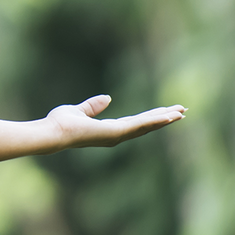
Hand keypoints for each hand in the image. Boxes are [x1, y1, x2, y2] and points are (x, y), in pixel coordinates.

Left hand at [46, 95, 185, 149]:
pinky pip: (139, 125)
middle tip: (182, 111)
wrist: (52, 132)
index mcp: (108, 130)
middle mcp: (115, 135)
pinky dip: (154, 121)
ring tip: (182, 112)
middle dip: (164, 118)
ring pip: (146, 126)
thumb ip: (93, 106)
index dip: (151, 117)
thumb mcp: (79, 110)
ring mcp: (116, 136)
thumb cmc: (60, 124)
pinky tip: (168, 116)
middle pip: (145, 125)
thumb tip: (107, 98)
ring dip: (164, 119)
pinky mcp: (115, 133)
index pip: (134, 123)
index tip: (166, 112)